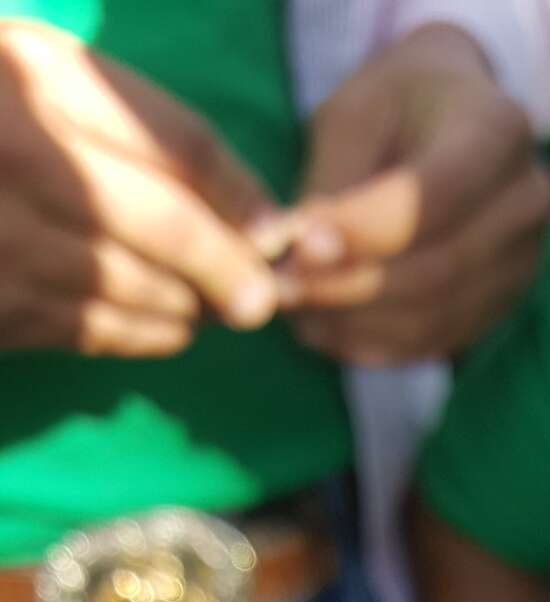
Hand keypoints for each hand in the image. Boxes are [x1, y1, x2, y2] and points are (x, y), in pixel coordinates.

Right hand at [0, 21, 280, 356]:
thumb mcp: (36, 74)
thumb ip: (132, 125)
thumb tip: (244, 208)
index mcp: (36, 80)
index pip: (170, 143)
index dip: (237, 197)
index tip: (277, 234)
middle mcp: (23, 157)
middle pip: (160, 225)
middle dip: (225, 269)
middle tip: (259, 300)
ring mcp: (2, 242)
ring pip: (127, 288)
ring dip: (184, 307)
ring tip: (209, 308)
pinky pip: (82, 330)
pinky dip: (136, 334)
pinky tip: (163, 325)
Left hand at [283, 27, 549, 365]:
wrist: (456, 118)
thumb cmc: (399, 103)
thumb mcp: (354, 112)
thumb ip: (330, 182)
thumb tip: (296, 254)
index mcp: (498, 131)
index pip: (430, 202)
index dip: (363, 235)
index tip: (299, 247)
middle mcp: (526, 203)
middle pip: (435, 270)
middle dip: (350, 287)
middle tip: (284, 288)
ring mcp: (523, 262)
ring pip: (433, 318)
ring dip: (355, 325)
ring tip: (297, 310)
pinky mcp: (502, 305)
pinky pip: (434, 343)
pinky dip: (374, 345)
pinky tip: (328, 329)